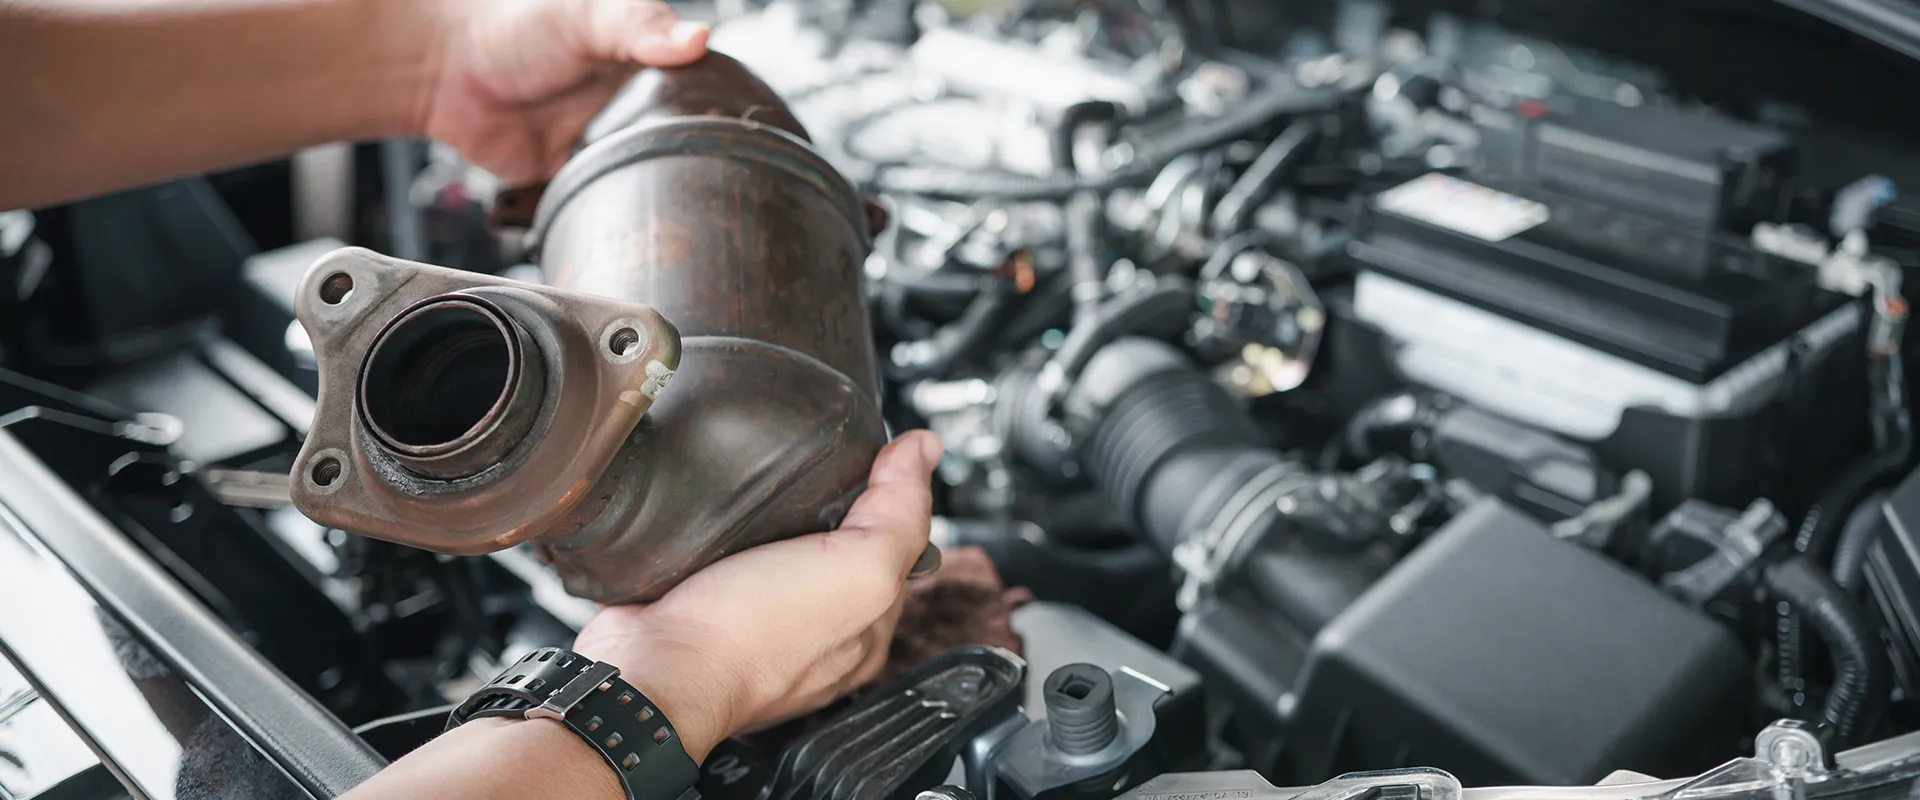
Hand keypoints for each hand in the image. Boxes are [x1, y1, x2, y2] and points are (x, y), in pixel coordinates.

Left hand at [420, 0, 709, 185]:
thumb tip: (697, 38)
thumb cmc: (513, 26)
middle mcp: (633, 109)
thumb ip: (639, 25)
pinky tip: (612, 207)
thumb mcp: (586, 15)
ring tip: (660, 201)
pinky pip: (600, 203)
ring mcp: (604, 146)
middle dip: (690, 164)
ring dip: (648, 192)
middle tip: (700, 177)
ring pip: (644, 181)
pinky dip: (605, 210)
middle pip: (682, 147)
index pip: (707, 96)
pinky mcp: (573, 179)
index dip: (724, 115)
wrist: (444, 70)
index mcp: (650, 67)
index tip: (738, 134)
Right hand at [571, 430, 944, 760]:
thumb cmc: (750, 638)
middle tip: (814, 467)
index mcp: (865, 633)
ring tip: (764, 481)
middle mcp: (815, 634)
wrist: (651, 669)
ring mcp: (756, 622)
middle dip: (832, 503)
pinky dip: (725, 529)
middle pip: (840, 546)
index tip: (878, 455)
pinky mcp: (703, 606)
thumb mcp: (857, 569)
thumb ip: (898, 514)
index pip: (901, 547)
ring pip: (780, 549)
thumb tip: (924, 450)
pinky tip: (719, 510)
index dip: (896, 495)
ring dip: (774, 514)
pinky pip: (725, 555)